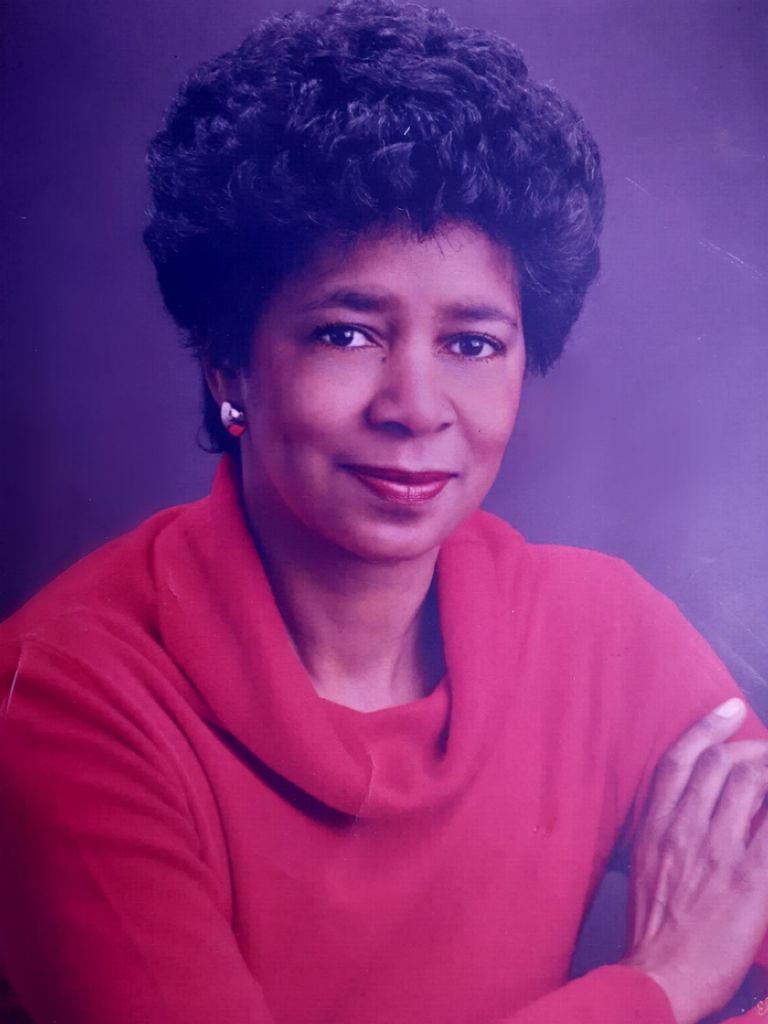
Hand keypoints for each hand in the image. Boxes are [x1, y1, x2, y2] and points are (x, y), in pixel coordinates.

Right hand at [622, 697, 767, 1023]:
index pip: (680, 760)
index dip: (706, 728)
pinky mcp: (750, 880)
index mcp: (655, 826)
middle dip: (752, 747)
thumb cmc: (652, 927)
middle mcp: (684, 830)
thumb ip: (665, 829)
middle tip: (767, 749)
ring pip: (751, 785)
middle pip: (721, 765)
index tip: (728, 708)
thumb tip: (691, 806)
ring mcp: (717, 852)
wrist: (659, 976)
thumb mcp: (645, 865)